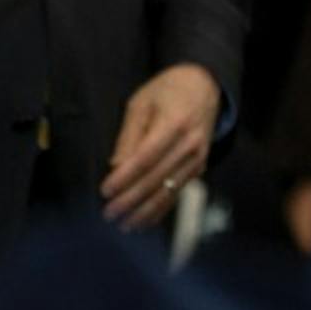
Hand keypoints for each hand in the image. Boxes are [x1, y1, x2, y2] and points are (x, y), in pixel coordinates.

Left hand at [100, 64, 218, 230]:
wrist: (205, 85)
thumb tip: (115, 166)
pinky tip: (146, 221)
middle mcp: (189, 144)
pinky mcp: (200, 166)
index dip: (124, 178)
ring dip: (145, 211)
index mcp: (174, 123)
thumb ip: (129, 135)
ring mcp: (197, 158)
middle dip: (130, 199)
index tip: (105, 191)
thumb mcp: (142, 103)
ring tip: (125, 225)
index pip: (145, 158)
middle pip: (156, 178)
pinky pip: (179, 192)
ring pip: (169, 191)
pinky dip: (162, 209)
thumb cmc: (168, 90)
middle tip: (109, 213)